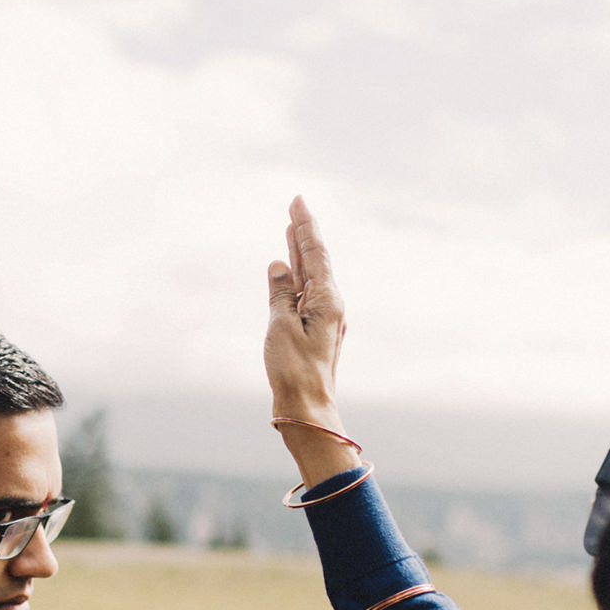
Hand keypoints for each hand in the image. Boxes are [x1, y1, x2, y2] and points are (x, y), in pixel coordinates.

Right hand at [264, 197, 360, 485]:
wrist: (307, 408)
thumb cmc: (294, 370)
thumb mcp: (281, 326)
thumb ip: (280, 292)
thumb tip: (279, 265)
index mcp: (326, 299)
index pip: (314, 252)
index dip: (304, 225)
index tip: (297, 201)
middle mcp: (331, 305)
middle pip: (316, 260)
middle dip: (304, 233)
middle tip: (296, 206)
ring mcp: (325, 318)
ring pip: (311, 276)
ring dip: (301, 253)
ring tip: (293, 230)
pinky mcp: (317, 331)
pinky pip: (306, 293)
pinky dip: (298, 276)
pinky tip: (291, 271)